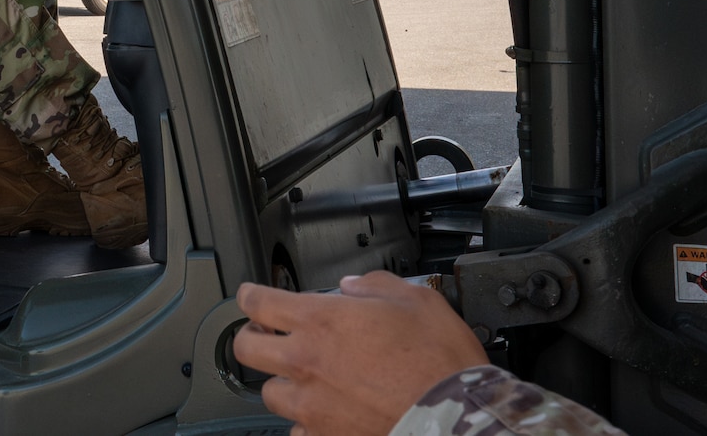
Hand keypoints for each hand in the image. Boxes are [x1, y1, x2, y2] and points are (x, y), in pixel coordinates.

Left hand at [231, 271, 487, 435]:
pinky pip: (298, 430)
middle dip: (253, 337)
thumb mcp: (417, 301)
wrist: (459, 422)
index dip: (250, 295)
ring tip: (302, 378)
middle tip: (267, 334)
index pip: (258, 301)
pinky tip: (324, 414)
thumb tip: (355, 286)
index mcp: (321, 321)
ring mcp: (313, 406)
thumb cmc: (441, 364)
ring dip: (282, 382)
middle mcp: (307, 363)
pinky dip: (306, 422)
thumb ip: (376, 285)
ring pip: (270, 394)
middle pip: (247, 348)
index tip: (252, 296)